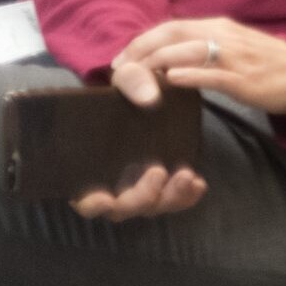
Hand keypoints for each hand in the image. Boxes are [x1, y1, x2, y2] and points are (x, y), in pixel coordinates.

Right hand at [70, 56, 211, 219]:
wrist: (154, 93)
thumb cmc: (130, 89)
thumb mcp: (129, 77)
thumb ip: (134, 81)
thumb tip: (150, 97)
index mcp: (92, 169)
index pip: (86, 201)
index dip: (93, 204)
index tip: (103, 198)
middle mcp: (116, 185)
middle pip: (124, 208)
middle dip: (142, 197)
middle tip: (157, 171)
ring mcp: (142, 187)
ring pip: (154, 207)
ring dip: (171, 197)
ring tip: (185, 175)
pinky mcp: (167, 182)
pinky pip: (178, 200)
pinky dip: (188, 196)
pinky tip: (199, 182)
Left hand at [115, 17, 285, 115]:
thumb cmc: (267, 63)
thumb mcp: (234, 45)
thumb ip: (205, 45)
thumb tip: (168, 55)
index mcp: (220, 27)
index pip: (173, 26)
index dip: (143, 39)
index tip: (122, 57)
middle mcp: (225, 36)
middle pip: (175, 34)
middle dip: (142, 49)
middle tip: (120, 68)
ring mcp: (235, 58)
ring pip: (190, 50)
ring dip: (158, 60)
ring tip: (136, 73)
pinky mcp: (245, 80)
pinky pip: (214, 74)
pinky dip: (190, 74)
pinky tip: (172, 79)